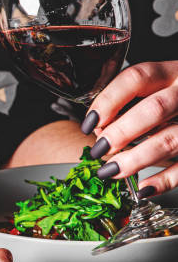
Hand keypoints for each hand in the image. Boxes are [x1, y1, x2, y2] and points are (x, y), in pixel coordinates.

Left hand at [81, 61, 177, 196]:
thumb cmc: (171, 104)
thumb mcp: (155, 91)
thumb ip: (130, 104)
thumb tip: (99, 130)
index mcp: (170, 74)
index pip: (136, 78)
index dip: (109, 100)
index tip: (91, 121)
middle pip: (154, 109)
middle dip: (122, 131)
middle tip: (100, 148)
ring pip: (169, 139)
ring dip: (136, 158)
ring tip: (112, 170)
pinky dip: (164, 180)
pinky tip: (144, 187)